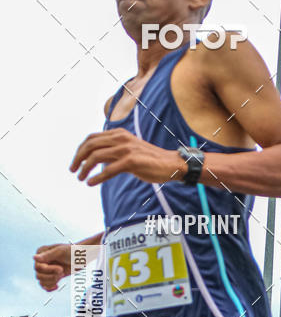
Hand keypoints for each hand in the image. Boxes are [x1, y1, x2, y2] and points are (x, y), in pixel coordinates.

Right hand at [33, 244, 72, 290]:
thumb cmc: (73, 251)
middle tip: (62, 271)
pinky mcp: (52, 275)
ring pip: (41, 281)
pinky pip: (45, 285)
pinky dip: (49, 288)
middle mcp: (41, 261)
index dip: (49, 270)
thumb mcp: (60, 252)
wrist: (82, 257)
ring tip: (61, 275)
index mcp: (41, 252)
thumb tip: (34, 257)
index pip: (38, 267)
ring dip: (52, 281)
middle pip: (39, 276)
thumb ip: (47, 255)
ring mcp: (46, 269)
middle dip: (51, 276)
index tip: (61, 269)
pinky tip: (57, 286)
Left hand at [70, 129, 184, 186]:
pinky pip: (109, 169)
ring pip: (96, 156)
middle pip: (90, 145)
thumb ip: (115, 151)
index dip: (80, 150)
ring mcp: (126, 149)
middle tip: (73, 170)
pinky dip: (97, 177)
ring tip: (80, 178)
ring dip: (85, 168)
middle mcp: (120, 138)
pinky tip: (90, 183)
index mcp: (119, 134)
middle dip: (78, 158)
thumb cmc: (151, 160)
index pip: (92, 138)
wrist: (172, 164)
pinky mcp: (131, 162)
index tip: (75, 162)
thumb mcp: (130, 150)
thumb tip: (98, 161)